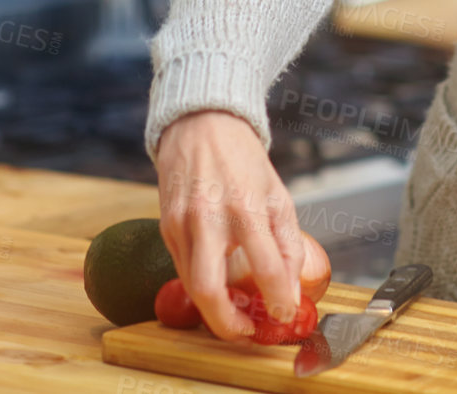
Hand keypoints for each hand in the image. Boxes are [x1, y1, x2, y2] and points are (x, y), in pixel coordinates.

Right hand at [155, 110, 304, 340]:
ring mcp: (181, 223)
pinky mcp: (165, 226)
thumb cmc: (243, 160)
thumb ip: (288, 245)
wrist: (202, 125)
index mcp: (246, 207)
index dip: (279, 300)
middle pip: (209, 291)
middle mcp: (209, 217)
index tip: (284, 314)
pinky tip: (218, 283)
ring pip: (190, 286)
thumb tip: (291, 291)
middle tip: (245, 331)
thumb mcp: (279, 196)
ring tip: (236, 311)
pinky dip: (200, 283)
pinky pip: (182, 267)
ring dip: (213, 308)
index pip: (267, 267)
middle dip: (226, 324)